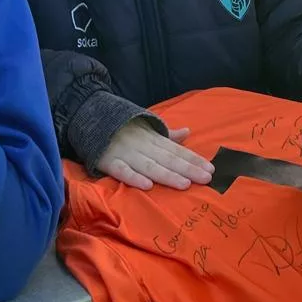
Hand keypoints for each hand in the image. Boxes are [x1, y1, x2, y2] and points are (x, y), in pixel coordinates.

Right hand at [98, 121, 213, 190]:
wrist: (90, 116)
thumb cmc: (123, 126)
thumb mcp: (146, 126)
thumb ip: (166, 134)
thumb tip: (187, 132)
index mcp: (152, 138)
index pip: (176, 150)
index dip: (193, 160)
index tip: (211, 169)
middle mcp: (142, 145)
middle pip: (168, 158)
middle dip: (187, 169)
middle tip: (206, 178)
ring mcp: (126, 153)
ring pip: (149, 166)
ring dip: (167, 175)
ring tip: (185, 184)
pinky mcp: (108, 162)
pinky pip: (122, 171)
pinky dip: (134, 177)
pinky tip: (147, 185)